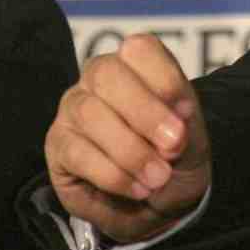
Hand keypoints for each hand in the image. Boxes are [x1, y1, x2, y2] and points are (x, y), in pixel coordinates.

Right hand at [45, 34, 209, 242]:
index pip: (139, 49)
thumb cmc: (172, 156)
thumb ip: (185, 125)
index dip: (164, 79)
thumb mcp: (192, 138)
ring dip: (130, 150)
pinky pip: (77, 153)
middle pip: (107, 74)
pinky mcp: (58, 145)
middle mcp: (97, 78)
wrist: (159, 200)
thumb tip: (175, 124)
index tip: (187, 112)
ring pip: (90, 114)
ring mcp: (72, 108)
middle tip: (173, 146)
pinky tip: (137, 189)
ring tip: (158, 177)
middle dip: (145, 112)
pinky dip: (113, 175)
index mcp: (134, 64)